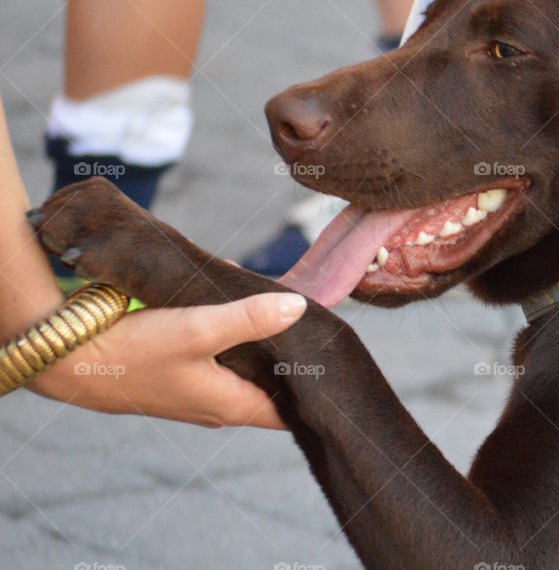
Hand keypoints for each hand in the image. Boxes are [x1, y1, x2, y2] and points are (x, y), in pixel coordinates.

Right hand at [28, 292, 306, 428]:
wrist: (70, 361)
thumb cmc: (135, 352)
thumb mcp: (198, 329)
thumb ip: (249, 318)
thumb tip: (299, 307)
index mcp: (233, 405)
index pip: (291, 411)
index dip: (315, 391)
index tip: (338, 363)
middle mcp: (220, 404)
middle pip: (272, 384)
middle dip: (291, 356)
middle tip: (317, 324)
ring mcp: (199, 391)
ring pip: (246, 365)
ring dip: (261, 339)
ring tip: (283, 305)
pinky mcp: (180, 373)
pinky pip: (221, 353)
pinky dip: (233, 331)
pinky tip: (236, 298)